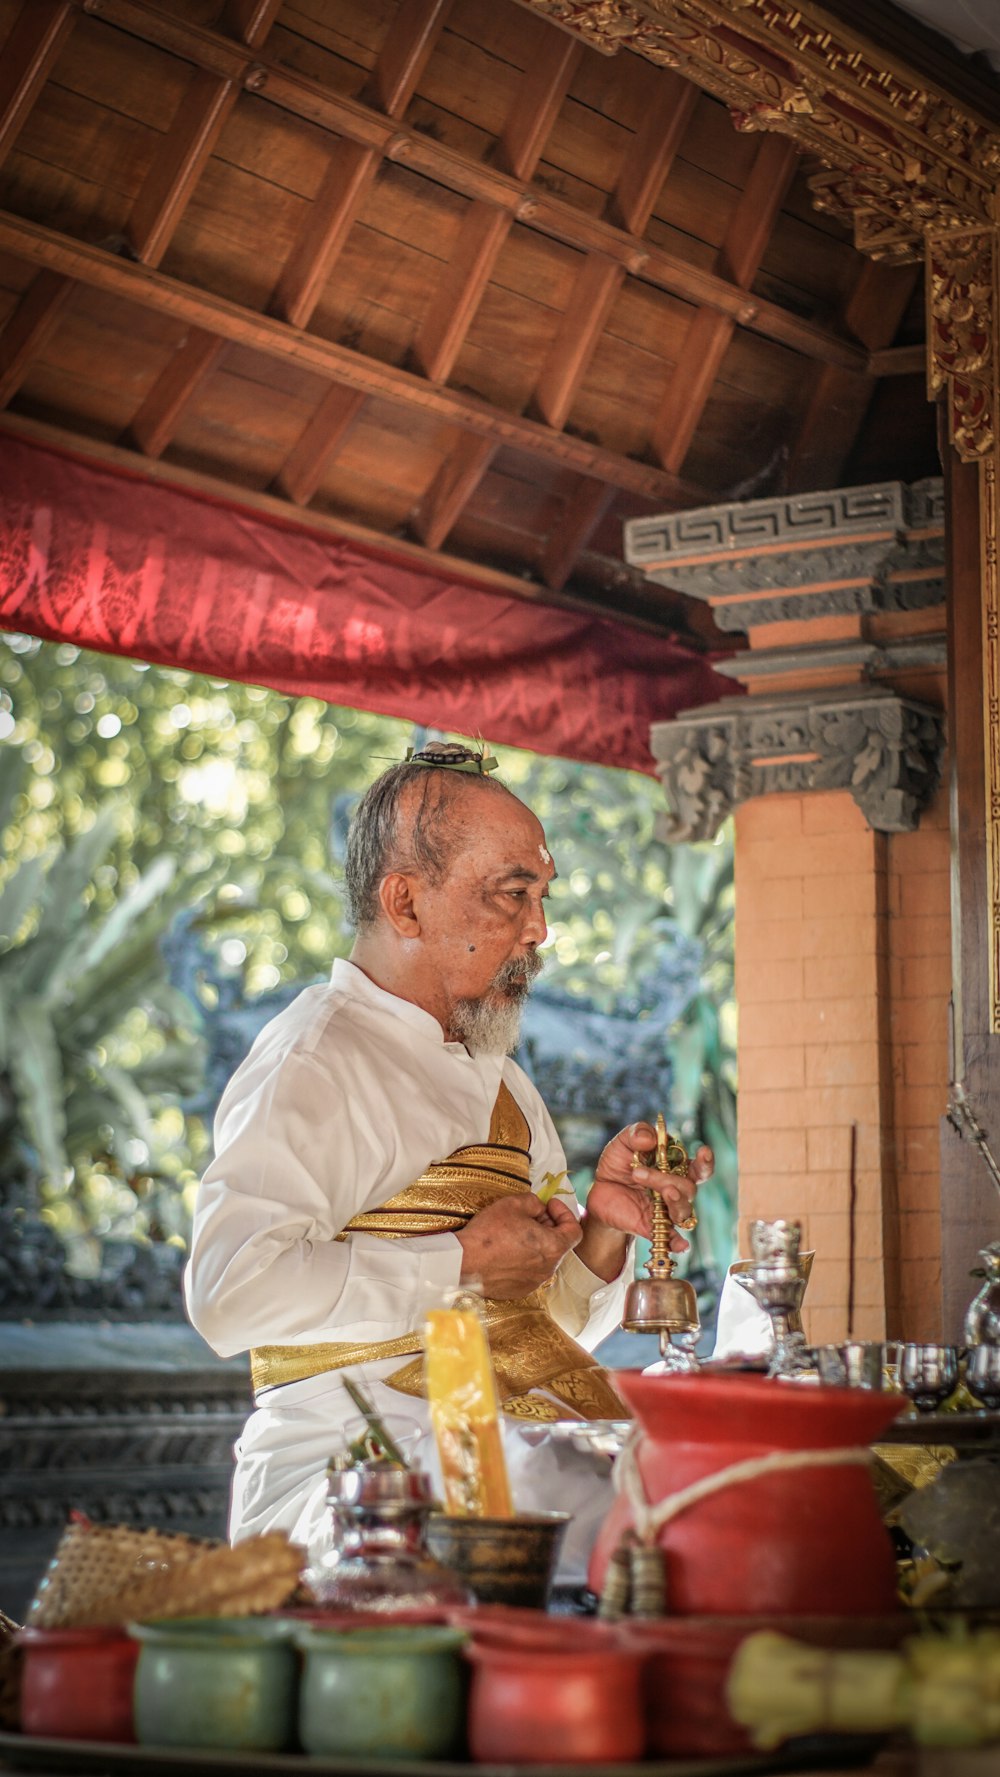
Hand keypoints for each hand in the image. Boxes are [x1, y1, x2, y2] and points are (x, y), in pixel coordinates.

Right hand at [456, 1193, 581, 1297]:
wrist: (464, 1262)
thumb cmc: (489, 1233)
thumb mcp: (514, 1204)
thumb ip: (535, 1202)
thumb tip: (539, 1209)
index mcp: (553, 1248)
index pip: (575, 1230)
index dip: (565, 1213)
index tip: (550, 1206)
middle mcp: (548, 1269)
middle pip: (558, 1244)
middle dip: (549, 1226)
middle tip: (531, 1215)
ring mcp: (534, 1282)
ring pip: (543, 1258)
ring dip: (536, 1243)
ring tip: (516, 1232)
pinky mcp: (519, 1290)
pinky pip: (529, 1271)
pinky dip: (524, 1259)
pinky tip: (507, 1250)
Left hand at [586, 1122, 713, 1250]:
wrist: (599, 1190)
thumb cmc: (618, 1164)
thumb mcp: (622, 1143)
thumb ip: (637, 1133)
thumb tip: (651, 1138)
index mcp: (675, 1168)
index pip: (700, 1168)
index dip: (705, 1162)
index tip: (703, 1152)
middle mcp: (676, 1190)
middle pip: (688, 1188)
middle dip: (667, 1179)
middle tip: (638, 1172)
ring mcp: (666, 1211)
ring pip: (683, 1210)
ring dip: (671, 1199)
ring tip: (649, 1187)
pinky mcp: (653, 1228)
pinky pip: (671, 1239)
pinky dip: (678, 1242)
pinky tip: (680, 1244)